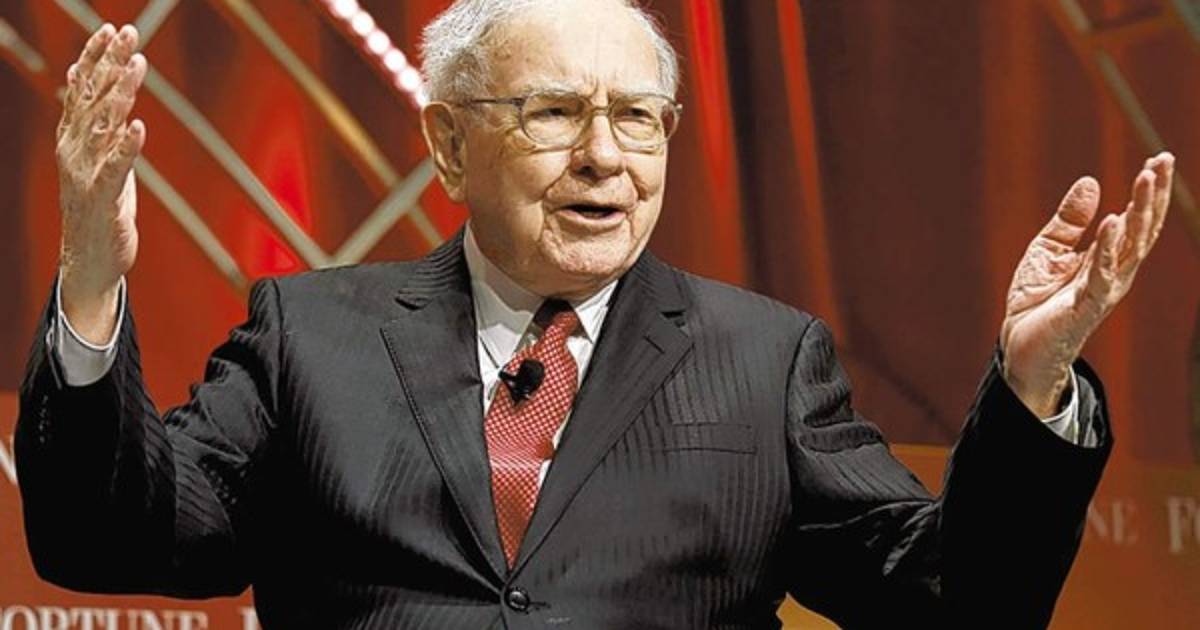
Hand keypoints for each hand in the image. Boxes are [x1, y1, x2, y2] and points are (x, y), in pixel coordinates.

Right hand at [57, 24, 146, 342]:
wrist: (89, 263)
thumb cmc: (99, 211)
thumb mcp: (98, 162)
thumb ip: (100, 127)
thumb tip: (103, 90)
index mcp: (73, 141)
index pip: (82, 90)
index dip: (95, 58)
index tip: (111, 30)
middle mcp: (74, 152)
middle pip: (93, 99)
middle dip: (110, 64)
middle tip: (127, 33)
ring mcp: (86, 175)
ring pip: (103, 126)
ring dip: (121, 94)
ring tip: (136, 65)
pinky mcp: (103, 200)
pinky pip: (115, 169)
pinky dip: (127, 147)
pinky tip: (139, 128)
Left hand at [999, 152, 1173, 416]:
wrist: (1019, 345)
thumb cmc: (1037, 301)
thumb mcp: (1049, 250)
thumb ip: (1070, 220)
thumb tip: (1091, 182)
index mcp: (1108, 258)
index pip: (1135, 220)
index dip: (1149, 191)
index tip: (1159, 158)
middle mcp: (1115, 272)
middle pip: (1142, 228)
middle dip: (1153, 194)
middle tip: (1163, 160)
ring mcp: (1104, 290)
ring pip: (1130, 246)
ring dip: (1139, 211)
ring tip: (1146, 178)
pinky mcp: (1085, 307)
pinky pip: (1101, 274)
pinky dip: (1107, 247)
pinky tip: (1113, 220)